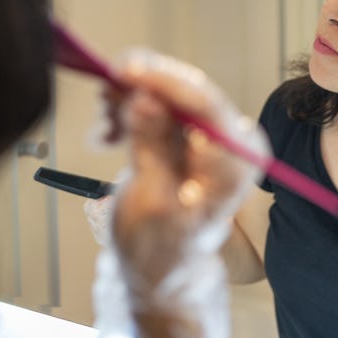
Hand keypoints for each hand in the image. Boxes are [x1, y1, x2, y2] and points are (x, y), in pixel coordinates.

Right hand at [111, 49, 267, 282]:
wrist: (158, 266)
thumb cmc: (160, 247)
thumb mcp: (150, 202)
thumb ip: (151, 148)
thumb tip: (145, 99)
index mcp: (234, 160)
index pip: (203, 103)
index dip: (162, 81)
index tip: (123, 71)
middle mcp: (230, 139)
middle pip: (184, 91)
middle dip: (139, 87)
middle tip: (102, 96)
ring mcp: (209, 133)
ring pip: (166, 92)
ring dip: (129, 99)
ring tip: (104, 130)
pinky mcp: (188, 130)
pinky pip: (158, 103)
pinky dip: (129, 108)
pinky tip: (109, 133)